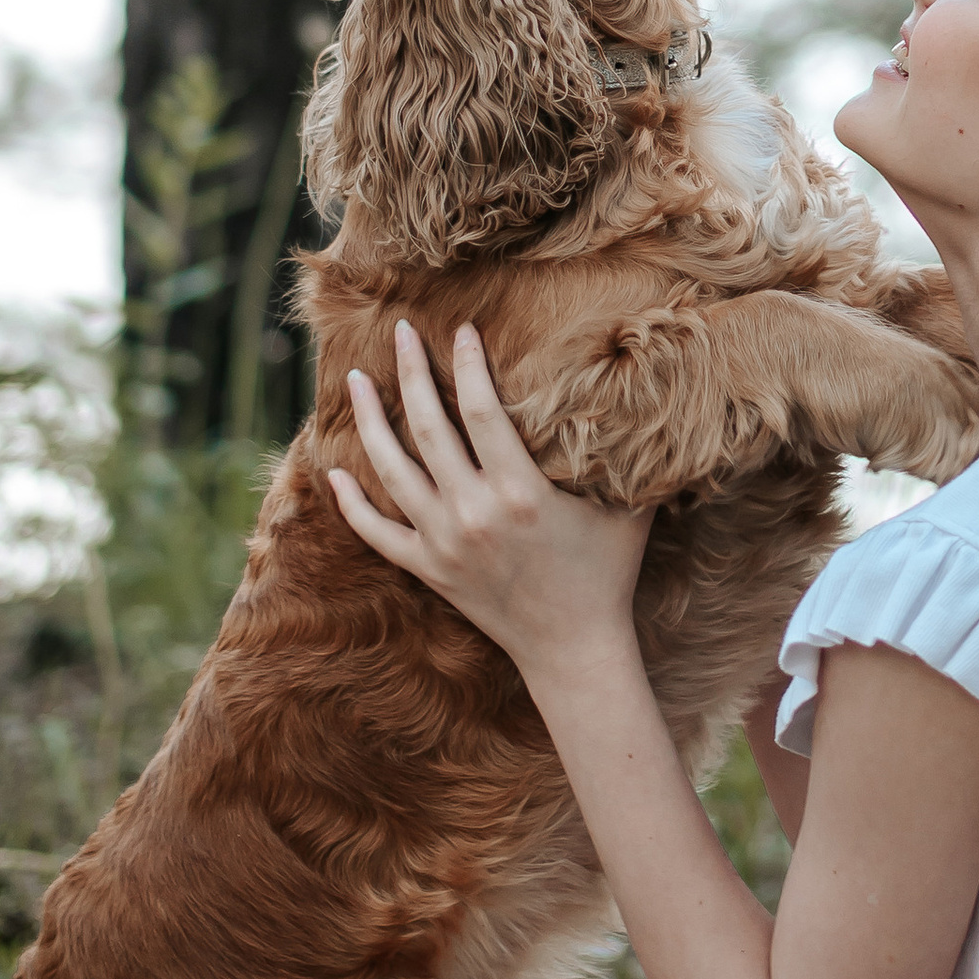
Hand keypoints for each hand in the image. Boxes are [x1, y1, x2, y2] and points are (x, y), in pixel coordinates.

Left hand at [328, 321, 655, 689]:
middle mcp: (474, 513)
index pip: (481, 410)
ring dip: (370, 423)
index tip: (461, 330)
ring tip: (356, 382)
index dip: (468, 364)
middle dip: (411, 374)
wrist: (573, 648)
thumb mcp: (627, 508)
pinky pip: (377, 533)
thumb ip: (624, 456)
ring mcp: (445, 543)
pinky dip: (352, 503)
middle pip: (428, 428)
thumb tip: (642, 397)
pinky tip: (336, 471)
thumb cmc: (607, 572)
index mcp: (521, 491)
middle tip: (400, 332)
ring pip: (392, 472)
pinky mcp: (429, 570)